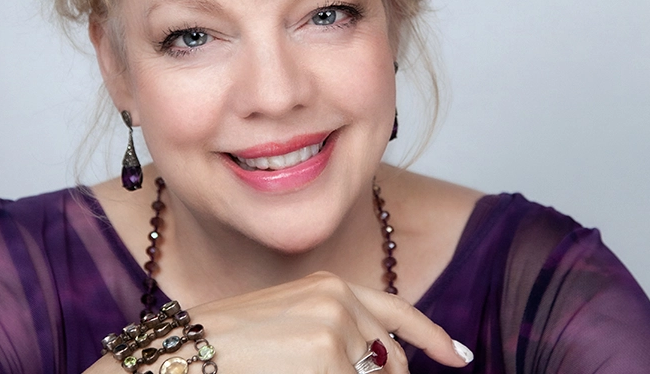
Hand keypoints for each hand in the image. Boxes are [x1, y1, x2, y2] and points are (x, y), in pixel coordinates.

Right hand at [189, 271, 472, 372]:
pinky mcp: (327, 363)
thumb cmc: (234, 340)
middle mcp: (340, 301)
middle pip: (393, 364)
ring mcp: (335, 332)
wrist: (190, 349)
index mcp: (331, 285)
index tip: (459, 357)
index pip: (397, 311)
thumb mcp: (293, 318)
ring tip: (299, 370)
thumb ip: (340, 329)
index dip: (433, 336)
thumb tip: (382, 362)